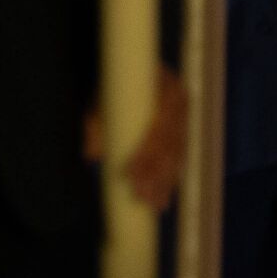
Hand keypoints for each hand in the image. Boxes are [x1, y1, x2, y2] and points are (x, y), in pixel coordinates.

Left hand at [82, 67, 187, 213]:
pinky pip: (178, 159)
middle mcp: (181, 101)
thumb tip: (92, 153)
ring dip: (164, 182)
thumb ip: (96, 122)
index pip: (160, 124)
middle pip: (170, 143)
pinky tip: (162, 200)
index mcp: (166, 86)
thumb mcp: (102, 98)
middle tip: (139, 196)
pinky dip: (169, 180)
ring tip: (152, 205)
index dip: (147, 151)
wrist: (130, 72)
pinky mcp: (181, 133)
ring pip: (177, 155)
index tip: (128, 173)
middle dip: (156, 173)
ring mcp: (184, 118)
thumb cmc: (115, 85)